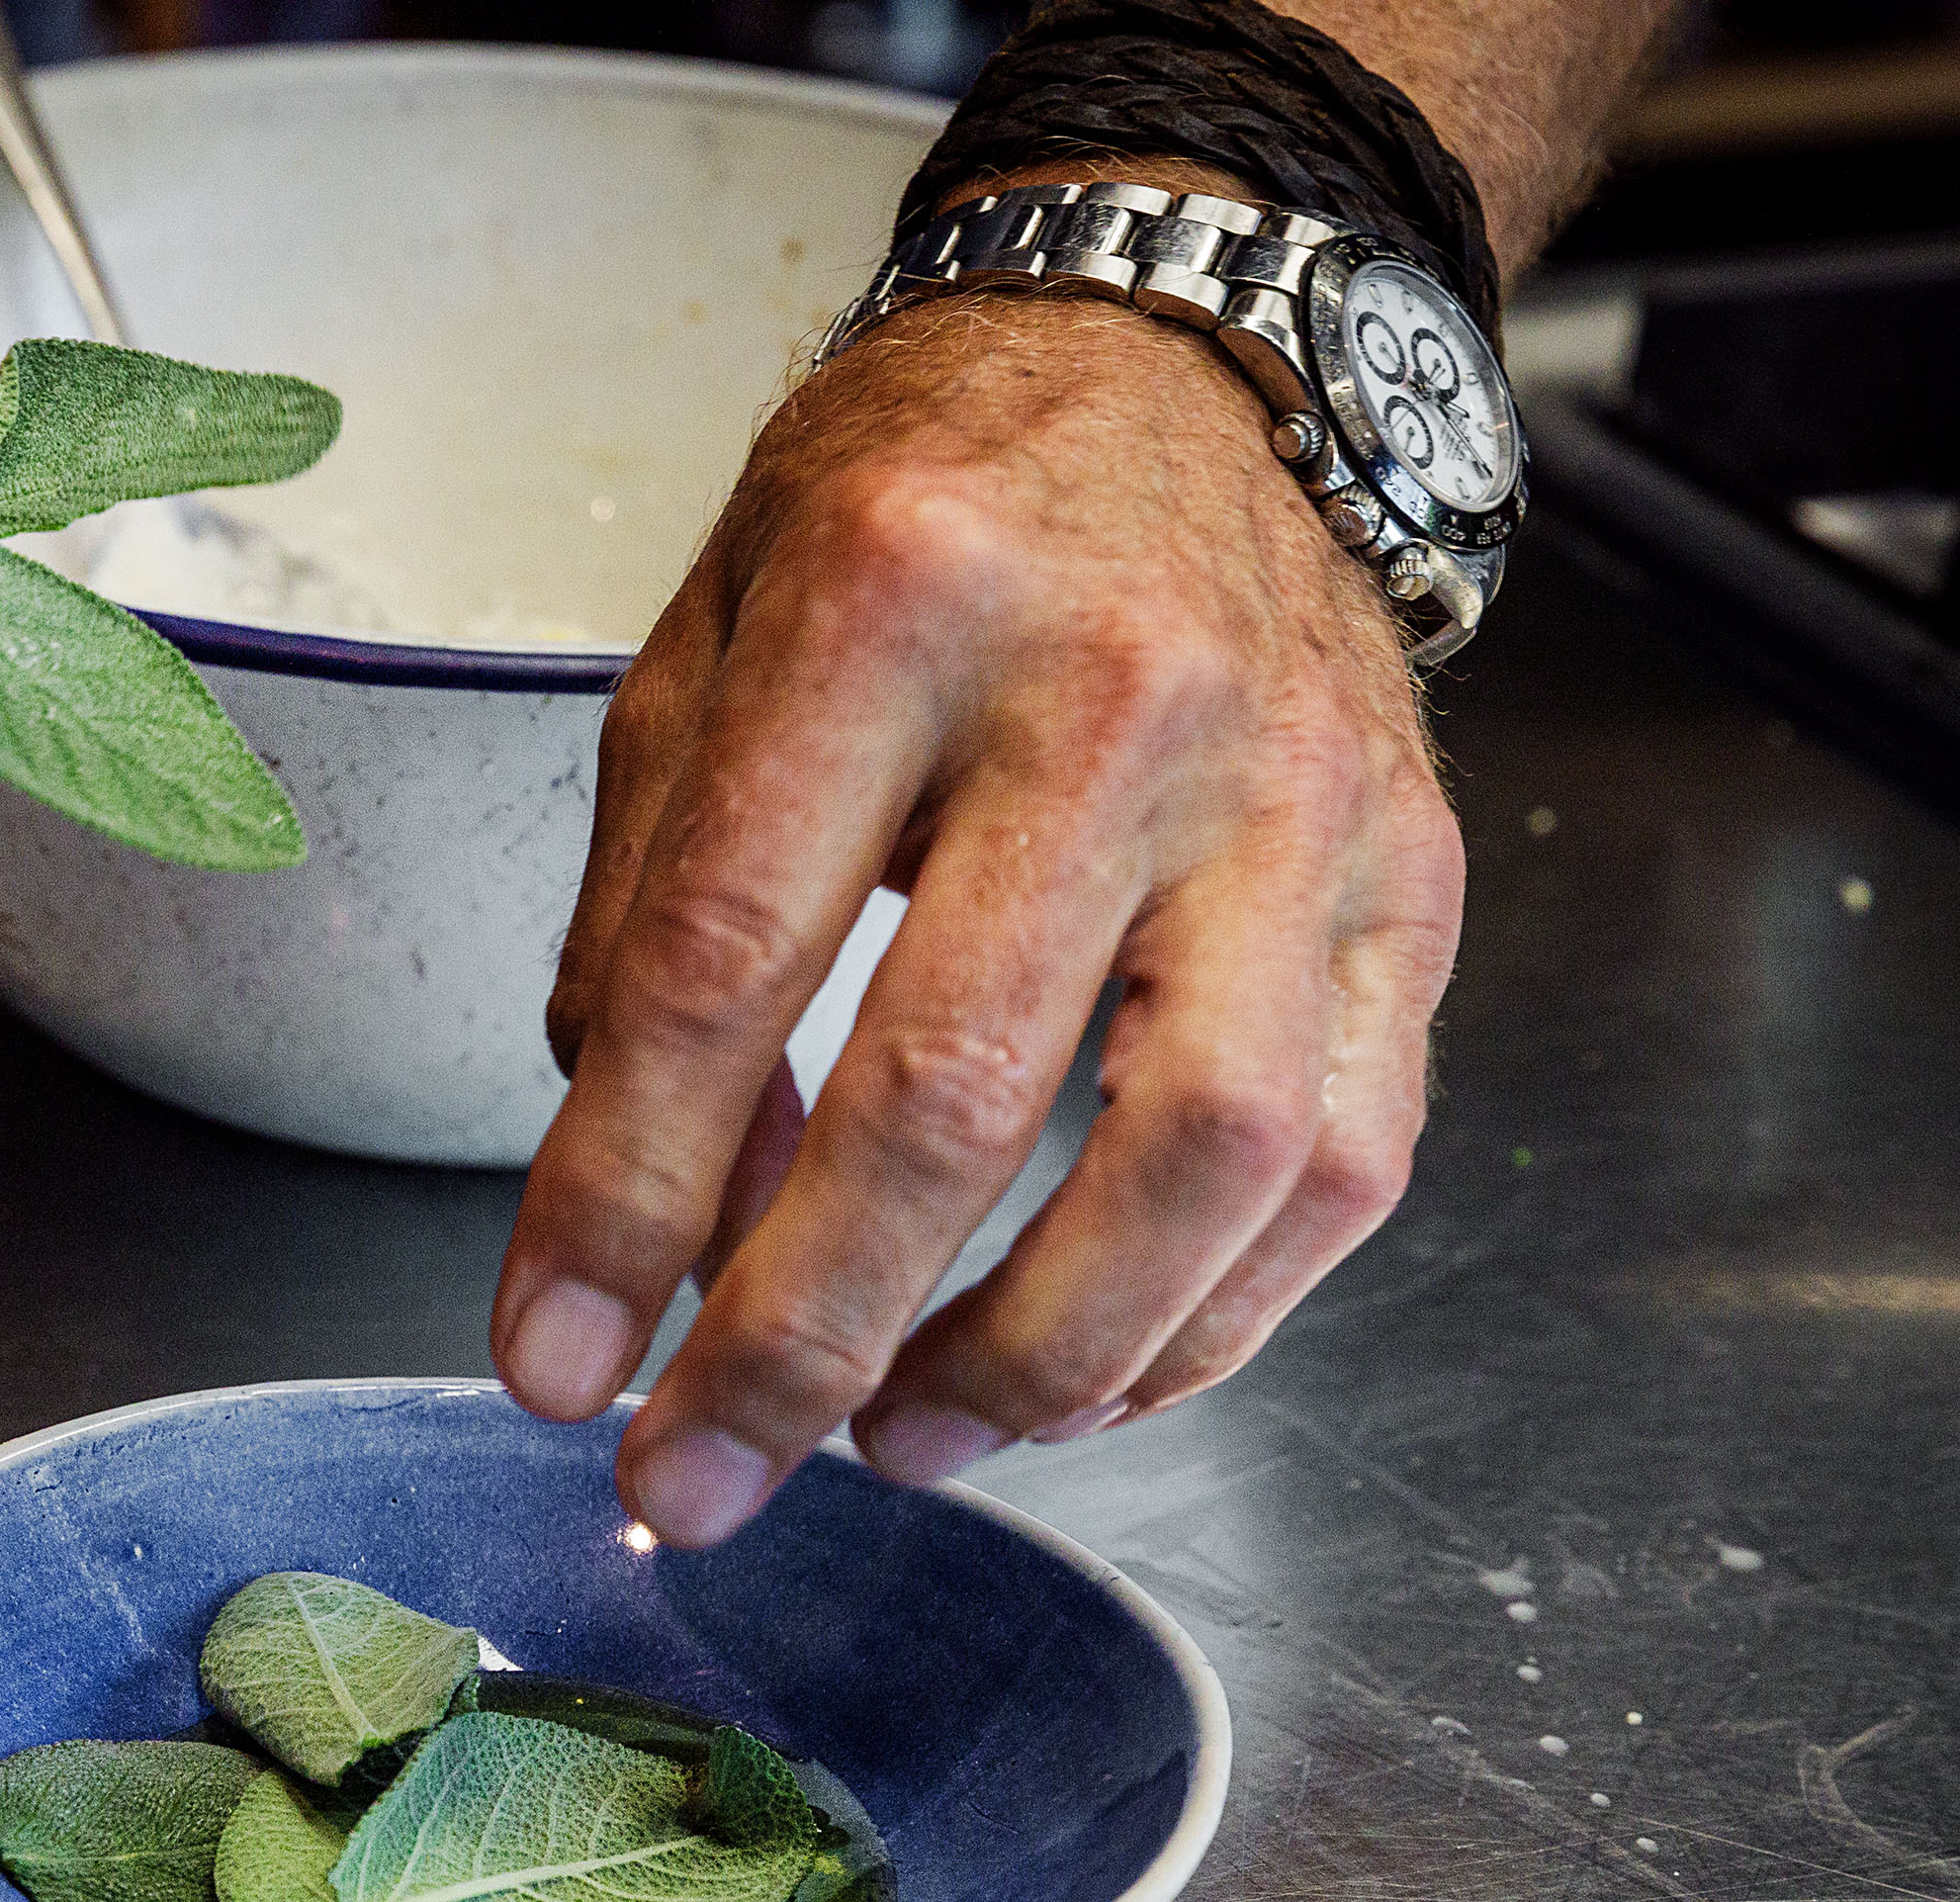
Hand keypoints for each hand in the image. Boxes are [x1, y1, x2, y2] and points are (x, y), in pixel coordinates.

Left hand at [494, 285, 1463, 1544]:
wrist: (1185, 363)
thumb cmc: (918, 514)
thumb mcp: (705, 649)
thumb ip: (648, 921)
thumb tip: (650, 1217)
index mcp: (890, 604)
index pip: (727, 967)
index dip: (620, 1201)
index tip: (550, 1365)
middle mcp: (1118, 698)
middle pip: (960, 1097)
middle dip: (801, 1342)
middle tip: (696, 1479)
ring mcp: (1297, 797)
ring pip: (1200, 1162)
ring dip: (1032, 1363)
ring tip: (894, 1444)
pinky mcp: (1409, 884)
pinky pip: (1344, 1166)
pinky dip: (1203, 1321)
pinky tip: (1072, 1379)